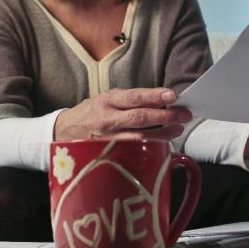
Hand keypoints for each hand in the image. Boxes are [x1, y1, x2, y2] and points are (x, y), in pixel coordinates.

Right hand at [54, 87, 192, 141]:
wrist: (64, 131)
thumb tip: (160, 99)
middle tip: (184, 113)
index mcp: (107, 101)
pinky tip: (164, 143)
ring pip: (140, 137)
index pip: (134, 97)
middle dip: (166, 116)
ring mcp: (109, 138)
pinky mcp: (110, 152)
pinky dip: (151, 146)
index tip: (172, 95)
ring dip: (163, 133)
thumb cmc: (90, 112)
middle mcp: (108, 119)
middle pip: (140, 118)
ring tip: (179, 127)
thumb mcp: (105, 99)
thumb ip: (128, 99)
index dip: (154, 96)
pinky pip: (134, 150)